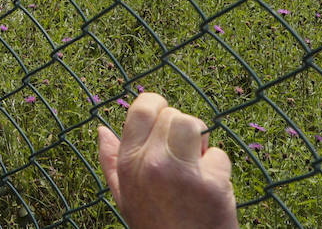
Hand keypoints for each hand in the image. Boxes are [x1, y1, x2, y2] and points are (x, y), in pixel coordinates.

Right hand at [97, 93, 238, 228]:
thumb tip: (101, 130)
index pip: (142, 108)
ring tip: (197, 163)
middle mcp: (152, 163)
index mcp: (128, 162)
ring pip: (196, 126)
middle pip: (174, 115)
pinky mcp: (213, 184)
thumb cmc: (155, 225)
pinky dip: (219, 170)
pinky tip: (211, 190)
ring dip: (201, 142)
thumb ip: (111, 162)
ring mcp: (183, 173)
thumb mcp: (125, 197)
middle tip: (183, 152)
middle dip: (182, 128)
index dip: (158, 105)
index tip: (165, 117)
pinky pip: (220, 156)